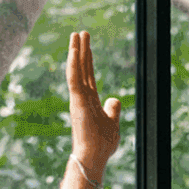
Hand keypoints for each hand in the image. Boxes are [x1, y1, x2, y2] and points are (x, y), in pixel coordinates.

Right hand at [66, 31, 120, 182]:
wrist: (94, 156)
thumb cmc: (102, 144)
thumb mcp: (112, 123)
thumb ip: (113, 110)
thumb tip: (115, 99)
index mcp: (90, 101)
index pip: (88, 75)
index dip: (88, 59)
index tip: (86, 44)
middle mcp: (82, 97)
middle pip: (81, 68)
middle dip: (82, 50)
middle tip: (81, 32)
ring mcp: (78, 98)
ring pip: (75, 69)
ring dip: (75, 51)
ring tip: (76, 34)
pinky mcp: (77, 101)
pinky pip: (74, 78)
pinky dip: (73, 63)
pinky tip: (74, 49)